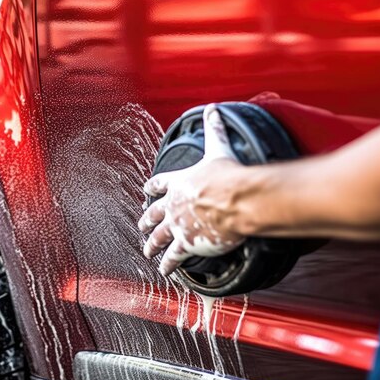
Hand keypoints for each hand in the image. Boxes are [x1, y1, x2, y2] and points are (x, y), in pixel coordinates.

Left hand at [139, 104, 246, 275]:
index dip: (151, 187)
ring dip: (152, 245)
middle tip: (141, 226)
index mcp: (179, 183)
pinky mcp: (188, 243)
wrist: (237, 199)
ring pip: (159, 238)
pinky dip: (168, 265)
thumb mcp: (218, 148)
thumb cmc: (228, 174)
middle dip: (146, 221)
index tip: (145, 191)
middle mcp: (173, 205)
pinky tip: (164, 271)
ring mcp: (178, 225)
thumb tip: (213, 108)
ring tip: (147, 252)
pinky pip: (173, 257)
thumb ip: (214, 128)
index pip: (159, 184)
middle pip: (153, 214)